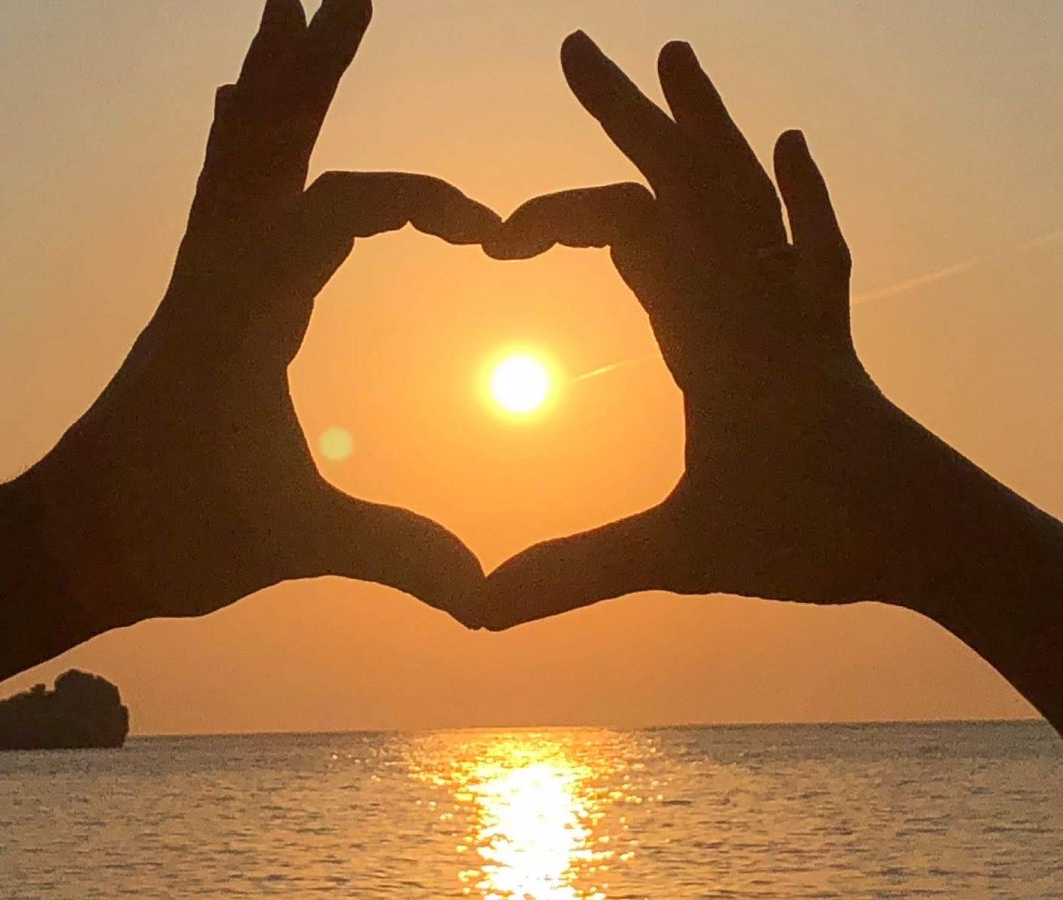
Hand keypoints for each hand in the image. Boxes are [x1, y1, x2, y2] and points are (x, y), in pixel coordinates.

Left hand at [21, 0, 497, 629]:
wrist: (72, 540)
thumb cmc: (170, 536)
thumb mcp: (293, 543)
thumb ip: (393, 555)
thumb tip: (483, 593)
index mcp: (245, 312)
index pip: (341, 207)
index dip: (425, 200)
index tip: (491, 235)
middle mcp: (217, 275)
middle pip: (268, 142)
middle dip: (312, 67)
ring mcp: (200, 279)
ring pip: (236, 154)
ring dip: (269, 82)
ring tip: (286, 10)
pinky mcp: (194, 296)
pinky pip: (214, 192)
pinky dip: (233, 138)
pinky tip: (231, 104)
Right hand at [483, 33, 921, 626]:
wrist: (935, 534)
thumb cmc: (818, 536)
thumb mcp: (684, 554)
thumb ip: (579, 572)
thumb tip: (481, 608)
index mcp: (713, 329)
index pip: (627, 227)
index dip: (554, 215)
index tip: (494, 244)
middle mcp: (757, 295)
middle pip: (686, 175)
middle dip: (623, 113)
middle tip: (572, 49)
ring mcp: (797, 303)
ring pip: (748, 187)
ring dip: (706, 122)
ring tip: (672, 57)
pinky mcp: (825, 328)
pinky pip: (813, 239)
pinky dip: (800, 191)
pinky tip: (792, 148)